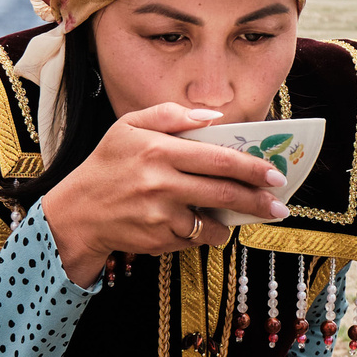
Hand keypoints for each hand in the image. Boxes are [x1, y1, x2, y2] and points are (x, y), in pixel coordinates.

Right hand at [36, 103, 286, 288]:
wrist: (77, 214)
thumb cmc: (107, 165)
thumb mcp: (128, 127)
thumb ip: (171, 116)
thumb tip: (214, 118)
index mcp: (158, 149)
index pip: (218, 159)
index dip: (252, 168)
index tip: (275, 174)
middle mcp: (161, 183)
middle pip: (224, 192)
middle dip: (258, 201)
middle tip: (279, 206)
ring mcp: (160, 215)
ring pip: (212, 222)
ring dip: (230, 222)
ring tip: (239, 217)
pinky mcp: (158, 240)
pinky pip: (193, 238)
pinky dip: (202, 234)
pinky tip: (197, 225)